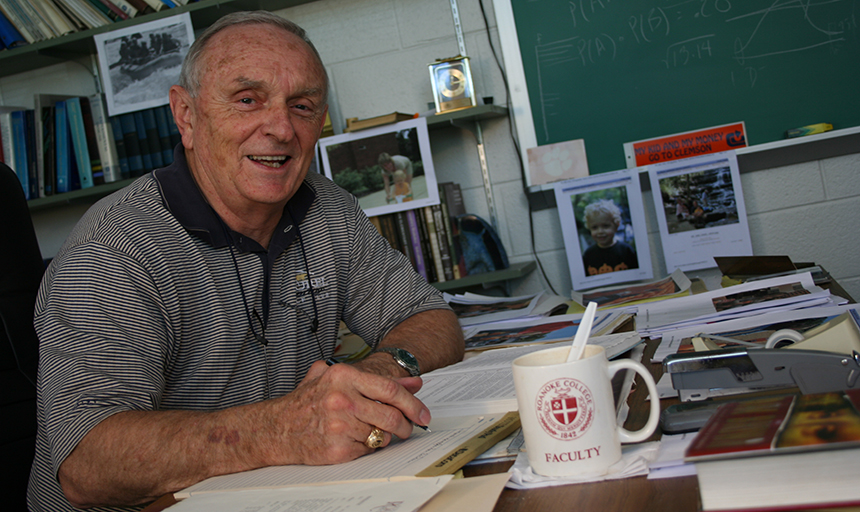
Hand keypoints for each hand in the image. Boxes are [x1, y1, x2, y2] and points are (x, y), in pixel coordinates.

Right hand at [264, 361, 430, 465]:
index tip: (423, 413)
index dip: (412, 403)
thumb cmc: (307, 402)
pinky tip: (353, 439)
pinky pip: (367, 450)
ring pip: (381, 435)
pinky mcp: (337, 448)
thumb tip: (413, 382)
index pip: (390, 390)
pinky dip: (366, 447)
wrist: (276, 428)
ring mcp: (339, 425)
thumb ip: (377, 378)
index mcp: (343, 376)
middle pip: (391, 416)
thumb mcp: (337, 378)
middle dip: (406, 425)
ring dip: (384, 436)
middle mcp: (342, 399)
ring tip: (371, 431)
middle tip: (408, 427)